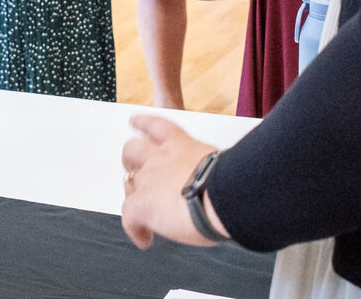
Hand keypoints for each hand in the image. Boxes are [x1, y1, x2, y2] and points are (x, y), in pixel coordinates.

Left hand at [121, 115, 220, 249]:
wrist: (224, 195)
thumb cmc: (233, 181)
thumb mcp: (221, 165)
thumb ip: (209, 170)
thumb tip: (217, 185)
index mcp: (181, 144)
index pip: (157, 126)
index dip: (143, 123)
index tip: (134, 121)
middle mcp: (161, 157)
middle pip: (133, 149)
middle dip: (131, 158)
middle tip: (134, 167)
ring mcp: (149, 179)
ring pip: (127, 180)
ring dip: (130, 190)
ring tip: (135, 201)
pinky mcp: (142, 204)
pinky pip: (129, 217)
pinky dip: (136, 230)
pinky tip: (145, 240)